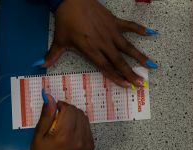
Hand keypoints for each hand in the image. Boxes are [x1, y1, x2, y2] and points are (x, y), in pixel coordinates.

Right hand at [27, 92, 94, 149]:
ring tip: (64, 125)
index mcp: (65, 136)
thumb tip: (50, 97)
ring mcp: (87, 143)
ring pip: (84, 119)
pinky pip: (88, 127)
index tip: (54, 109)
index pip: (69, 110)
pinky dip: (80, 125)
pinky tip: (71, 132)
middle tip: (58, 117)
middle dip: (68, 111)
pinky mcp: (91, 146)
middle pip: (79, 113)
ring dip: (75, 117)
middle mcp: (79, 139)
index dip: (61, 106)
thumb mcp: (39, 133)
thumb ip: (47, 114)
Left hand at [42, 0, 157, 86]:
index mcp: (90, 50)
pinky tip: (152, 33)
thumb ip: (53, 54)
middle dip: (131, 73)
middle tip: (142, 83)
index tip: (127, 86)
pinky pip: (130, 26)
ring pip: (128, 47)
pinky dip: (140, 29)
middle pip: (120, 61)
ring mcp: (110, 32)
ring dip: (140, 57)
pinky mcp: (114, 21)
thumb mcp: (59, 40)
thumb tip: (41, 65)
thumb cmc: (65, 20)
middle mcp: (103, 43)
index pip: (106, 68)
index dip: (117, 78)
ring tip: (151, 66)